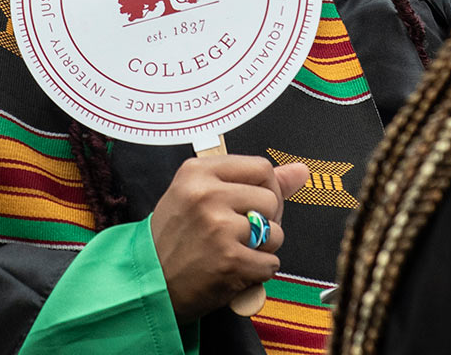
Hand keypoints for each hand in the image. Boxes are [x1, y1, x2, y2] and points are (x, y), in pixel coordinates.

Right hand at [150, 156, 308, 321]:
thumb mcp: (200, 195)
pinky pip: (271, 262)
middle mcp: (207, 195)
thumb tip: (301, 171)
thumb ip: (251, 181)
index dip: (266, 189)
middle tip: (238, 235)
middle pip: (271, 200)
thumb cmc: (174, 239)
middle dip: (264, 221)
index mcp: (198, 172)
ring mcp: (218, 228)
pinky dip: (258, 272)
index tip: (252, 205)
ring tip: (234, 252)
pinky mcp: (229, 260)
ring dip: (262, 249)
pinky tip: (234, 270)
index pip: (261, 168)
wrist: (149, 283)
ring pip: (275, 232)